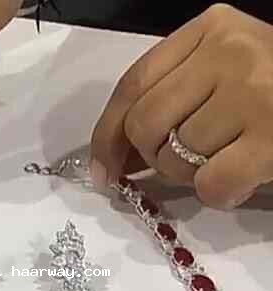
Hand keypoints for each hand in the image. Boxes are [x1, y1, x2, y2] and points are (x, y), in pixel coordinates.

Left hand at [90, 4, 272, 208]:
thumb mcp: (218, 78)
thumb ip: (169, 101)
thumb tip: (114, 159)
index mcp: (210, 30)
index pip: (132, 85)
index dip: (106, 135)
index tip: (102, 170)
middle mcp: (230, 52)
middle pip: (144, 124)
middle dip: (152, 157)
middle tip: (182, 161)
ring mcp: (254, 92)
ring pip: (173, 157)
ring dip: (188, 175)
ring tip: (224, 160)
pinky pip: (209, 184)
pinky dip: (217, 194)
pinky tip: (239, 181)